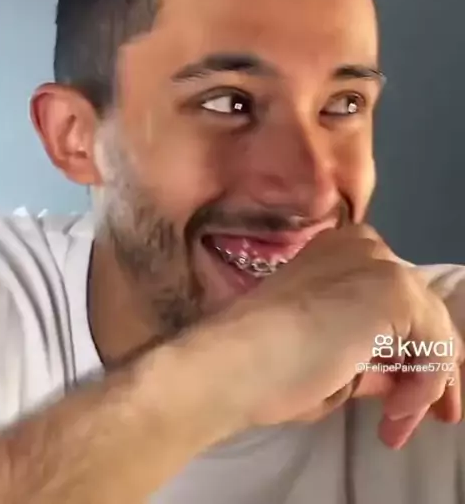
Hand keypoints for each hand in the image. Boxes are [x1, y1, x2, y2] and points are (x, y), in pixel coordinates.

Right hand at [213, 224, 462, 449]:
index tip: (404, 401)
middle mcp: (365, 245)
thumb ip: (373, 357)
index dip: (410, 352)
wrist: (234, 363)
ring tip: (394, 426)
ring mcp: (382, 263)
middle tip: (408, 419)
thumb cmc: (268, 366)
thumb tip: (403, 375)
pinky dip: (424, 385)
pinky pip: (436, 345)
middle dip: (425, 369)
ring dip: (423, 383)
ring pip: (433, 328)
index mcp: (342, 252)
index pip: (398, 304)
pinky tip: (392, 411)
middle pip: (420, 312)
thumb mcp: (333, 357)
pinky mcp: (395, 289)